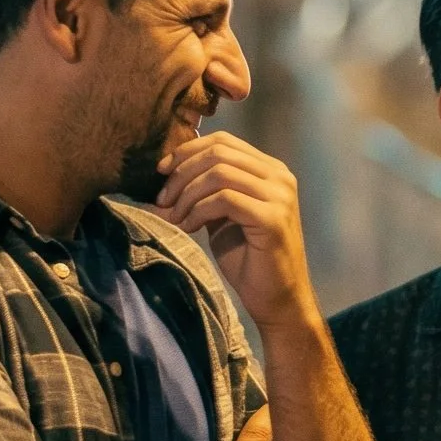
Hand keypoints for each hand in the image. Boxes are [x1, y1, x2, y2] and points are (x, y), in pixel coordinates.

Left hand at [155, 133, 313, 327]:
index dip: (188, 150)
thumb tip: (161, 178)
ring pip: (219, 172)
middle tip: (163, 200)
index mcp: (270, 170)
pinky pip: (224, 199)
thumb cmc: (249, 259)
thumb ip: (203, 192)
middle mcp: (279, 176)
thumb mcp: (221, 217)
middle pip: (219, 152)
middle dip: (181, 173)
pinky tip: (189, 227)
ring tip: (174, 217)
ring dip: (187, 193)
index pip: (223, 141)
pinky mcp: (272, 218)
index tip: (161, 171)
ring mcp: (279, 196)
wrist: (277, 298)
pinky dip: (198, 210)